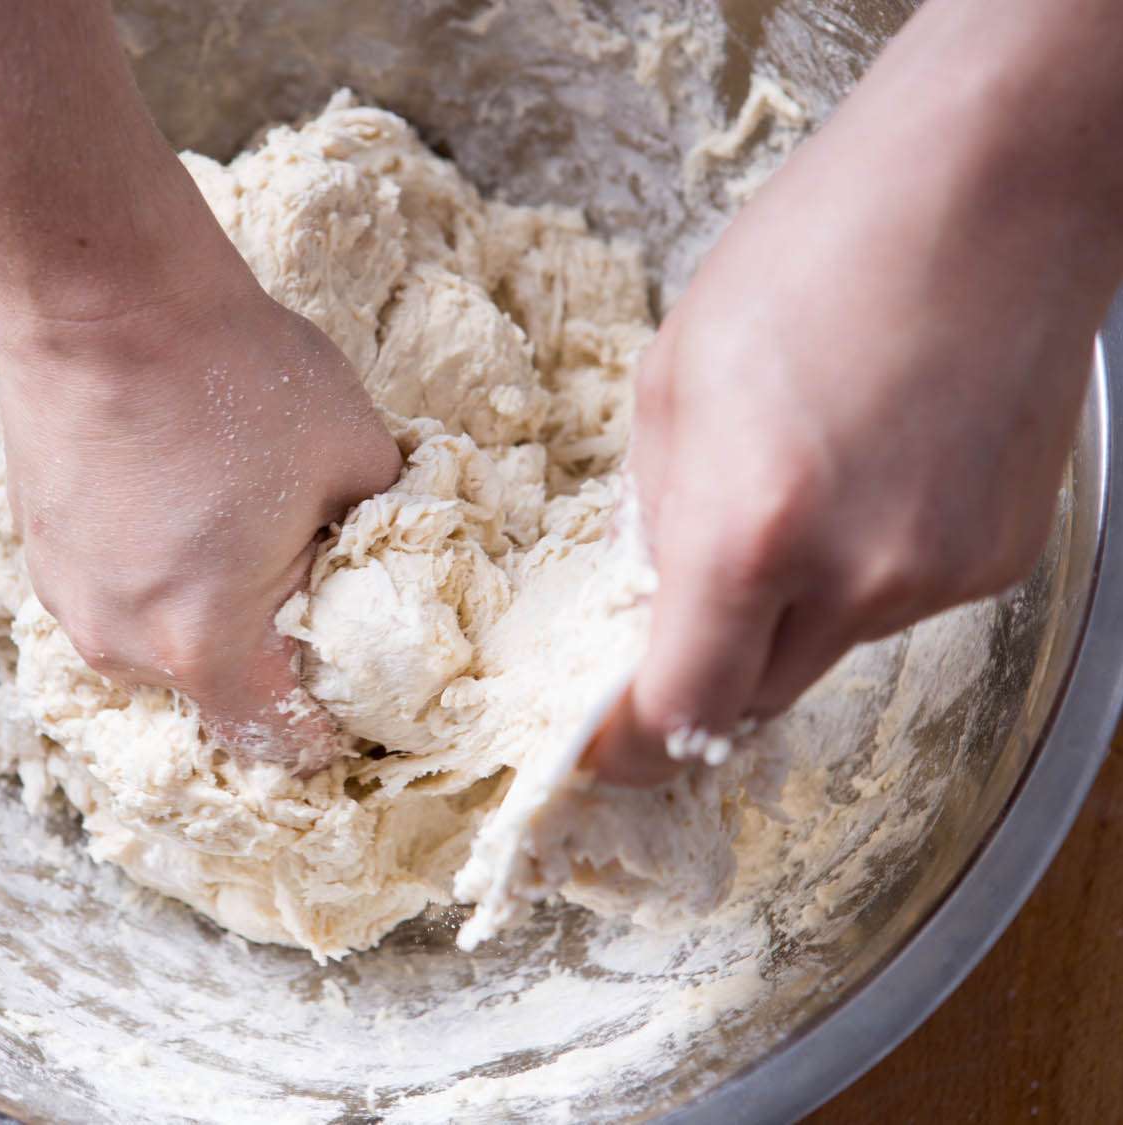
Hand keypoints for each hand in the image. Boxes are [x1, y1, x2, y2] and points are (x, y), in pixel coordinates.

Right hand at [0, 264, 400, 770]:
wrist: (107, 296)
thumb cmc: (236, 373)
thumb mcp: (359, 458)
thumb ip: (389, 538)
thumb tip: (394, 562)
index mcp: (207, 644)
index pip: (281, 741)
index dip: (330, 723)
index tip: (354, 685)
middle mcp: (123, 648)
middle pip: (221, 695)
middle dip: (271, 655)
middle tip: (306, 578)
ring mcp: (71, 605)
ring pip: (166, 648)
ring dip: (208, 614)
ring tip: (236, 529)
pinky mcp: (42, 559)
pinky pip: (122, 600)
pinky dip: (159, 577)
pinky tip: (181, 504)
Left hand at [593, 0, 1122, 785]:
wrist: (992, 184)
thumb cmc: (816, 251)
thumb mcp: (674, 377)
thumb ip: (657, 511)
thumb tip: (657, 594)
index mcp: (747, 532)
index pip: (681, 711)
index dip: (634, 744)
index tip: (609, 749)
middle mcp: (853, 579)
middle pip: (753, 700)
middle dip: (707, 670)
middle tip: (688, 604)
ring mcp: (939, 575)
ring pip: (828, 649)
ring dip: (789, 608)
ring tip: (800, 482)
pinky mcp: (1000, 558)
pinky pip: (898, 604)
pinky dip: (861, 570)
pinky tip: (869, 472)